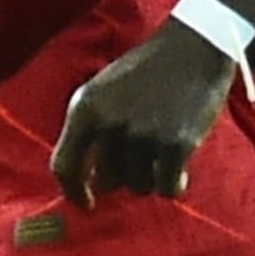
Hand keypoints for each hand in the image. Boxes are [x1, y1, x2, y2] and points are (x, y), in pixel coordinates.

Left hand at [51, 18, 237, 206]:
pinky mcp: (177, 145)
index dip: (72, 191)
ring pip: (139, 186)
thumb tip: (87, 179)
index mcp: (84, 107)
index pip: (64, 165)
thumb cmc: (144, 72)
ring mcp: (143, 135)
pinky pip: (169, 188)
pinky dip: (174, 184)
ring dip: (150, 178)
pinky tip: (179, 170)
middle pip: (107, 181)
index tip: (85, 204)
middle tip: (139, 161)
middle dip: (121, 178)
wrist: (190, 50)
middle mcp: (109, 123)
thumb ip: (91, 129)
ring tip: (160, 153)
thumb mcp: (102, 92)